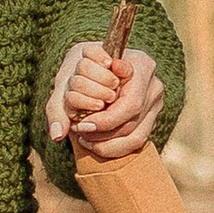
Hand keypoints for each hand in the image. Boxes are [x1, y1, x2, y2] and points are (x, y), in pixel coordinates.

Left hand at [47, 39, 163, 161]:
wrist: (93, 64)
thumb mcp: (66, 79)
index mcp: (140, 64)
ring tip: (85, 139)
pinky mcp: (152, 117)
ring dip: (107, 144)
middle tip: (80, 133)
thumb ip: (58, 107)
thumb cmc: (79, 69)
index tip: (82, 125)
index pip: (130, 102)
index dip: (107, 119)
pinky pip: (138, 141)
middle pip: (132, 120)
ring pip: (137, 135)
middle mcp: (154, 83)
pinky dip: (114, 148)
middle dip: (103, 133)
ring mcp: (156, 101)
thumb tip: (57, 135)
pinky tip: (94, 144)